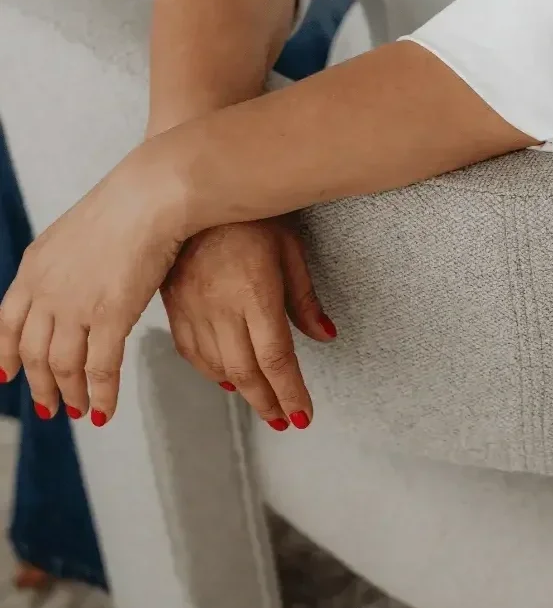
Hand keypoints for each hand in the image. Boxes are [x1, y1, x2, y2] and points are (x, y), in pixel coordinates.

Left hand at [0, 149, 183, 425]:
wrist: (149, 197)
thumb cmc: (125, 208)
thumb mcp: (74, 235)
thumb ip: (63, 266)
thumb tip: (71, 287)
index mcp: (33, 268)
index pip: (5, 324)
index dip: (4, 355)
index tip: (6, 375)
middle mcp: (46, 291)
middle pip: (32, 353)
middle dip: (39, 386)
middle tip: (48, 407)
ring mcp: (76, 306)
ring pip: (63, 367)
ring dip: (68, 396)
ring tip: (78, 412)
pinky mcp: (111, 316)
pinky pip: (100, 369)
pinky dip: (101, 395)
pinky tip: (105, 411)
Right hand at [161, 219, 335, 430]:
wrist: (197, 188)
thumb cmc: (253, 215)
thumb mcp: (290, 249)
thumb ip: (305, 298)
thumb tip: (325, 336)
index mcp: (255, 293)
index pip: (276, 359)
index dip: (290, 393)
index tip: (303, 415)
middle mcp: (220, 306)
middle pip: (245, 372)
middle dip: (267, 402)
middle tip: (284, 420)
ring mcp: (192, 306)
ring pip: (216, 366)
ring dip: (241, 391)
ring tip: (262, 402)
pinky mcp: (172, 302)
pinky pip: (189, 350)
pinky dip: (209, 370)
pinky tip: (225, 378)